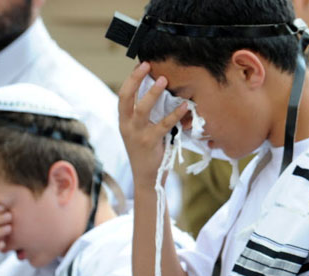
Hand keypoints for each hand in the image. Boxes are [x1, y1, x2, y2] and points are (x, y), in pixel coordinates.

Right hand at [118, 62, 188, 188]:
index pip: (123, 96)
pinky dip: (175, 114)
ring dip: (153, 93)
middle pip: (126, 97)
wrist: (147, 178)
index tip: (140, 65)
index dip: (131, 80)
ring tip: (164, 80)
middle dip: (135, 79)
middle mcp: (126, 126)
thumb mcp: (141, 132)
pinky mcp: (150, 142)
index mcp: (124, 121)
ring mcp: (137, 134)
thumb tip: (160, 94)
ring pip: (143, 109)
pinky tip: (184, 105)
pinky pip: (164, 125)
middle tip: (147, 65)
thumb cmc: (147, 152)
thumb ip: (146, 116)